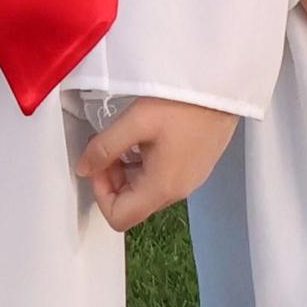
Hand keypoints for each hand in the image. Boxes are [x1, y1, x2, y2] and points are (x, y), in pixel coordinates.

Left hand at [75, 99, 237, 233]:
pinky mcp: (197, 166)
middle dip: (112, 179)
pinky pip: (163, 177)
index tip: (98, 161)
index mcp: (162, 188)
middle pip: (133, 205)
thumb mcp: (137, 120)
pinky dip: (146, 163)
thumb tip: (83, 168)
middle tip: (108, 144)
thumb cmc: (182, 103)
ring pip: (146, 190)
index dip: (100, 193)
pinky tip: (147, 134)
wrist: (223, 87)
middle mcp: (178, 192)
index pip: (119, 218)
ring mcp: (190, 180)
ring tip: (127, 136)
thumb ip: (105, 147)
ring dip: (128, 170)